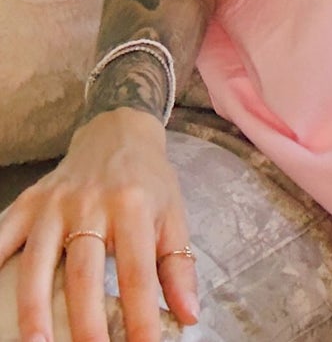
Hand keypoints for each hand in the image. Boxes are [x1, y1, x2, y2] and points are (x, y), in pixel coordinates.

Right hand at [0, 109, 197, 341]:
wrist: (118, 134)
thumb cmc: (148, 183)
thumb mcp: (173, 215)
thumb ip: (179, 266)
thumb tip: (189, 316)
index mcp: (134, 207)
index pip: (137, 270)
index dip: (140, 314)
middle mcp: (91, 203)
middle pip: (84, 271)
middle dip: (84, 321)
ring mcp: (53, 204)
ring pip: (37, 262)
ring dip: (33, 307)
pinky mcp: (25, 203)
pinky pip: (1, 236)